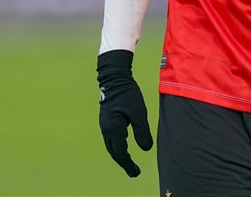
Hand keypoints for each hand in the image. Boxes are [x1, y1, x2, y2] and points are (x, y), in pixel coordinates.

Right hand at [97, 49, 152, 176]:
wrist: (114, 77)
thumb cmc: (127, 94)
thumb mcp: (139, 113)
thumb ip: (142, 132)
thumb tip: (146, 149)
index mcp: (114, 129)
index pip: (121, 153)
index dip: (128, 165)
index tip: (136, 173)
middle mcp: (106, 129)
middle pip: (114, 152)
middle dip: (124, 163)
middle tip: (133, 171)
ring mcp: (104, 125)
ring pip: (111, 146)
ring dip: (119, 155)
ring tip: (129, 162)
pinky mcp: (106, 120)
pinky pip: (110, 139)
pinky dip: (116, 147)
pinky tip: (122, 146)